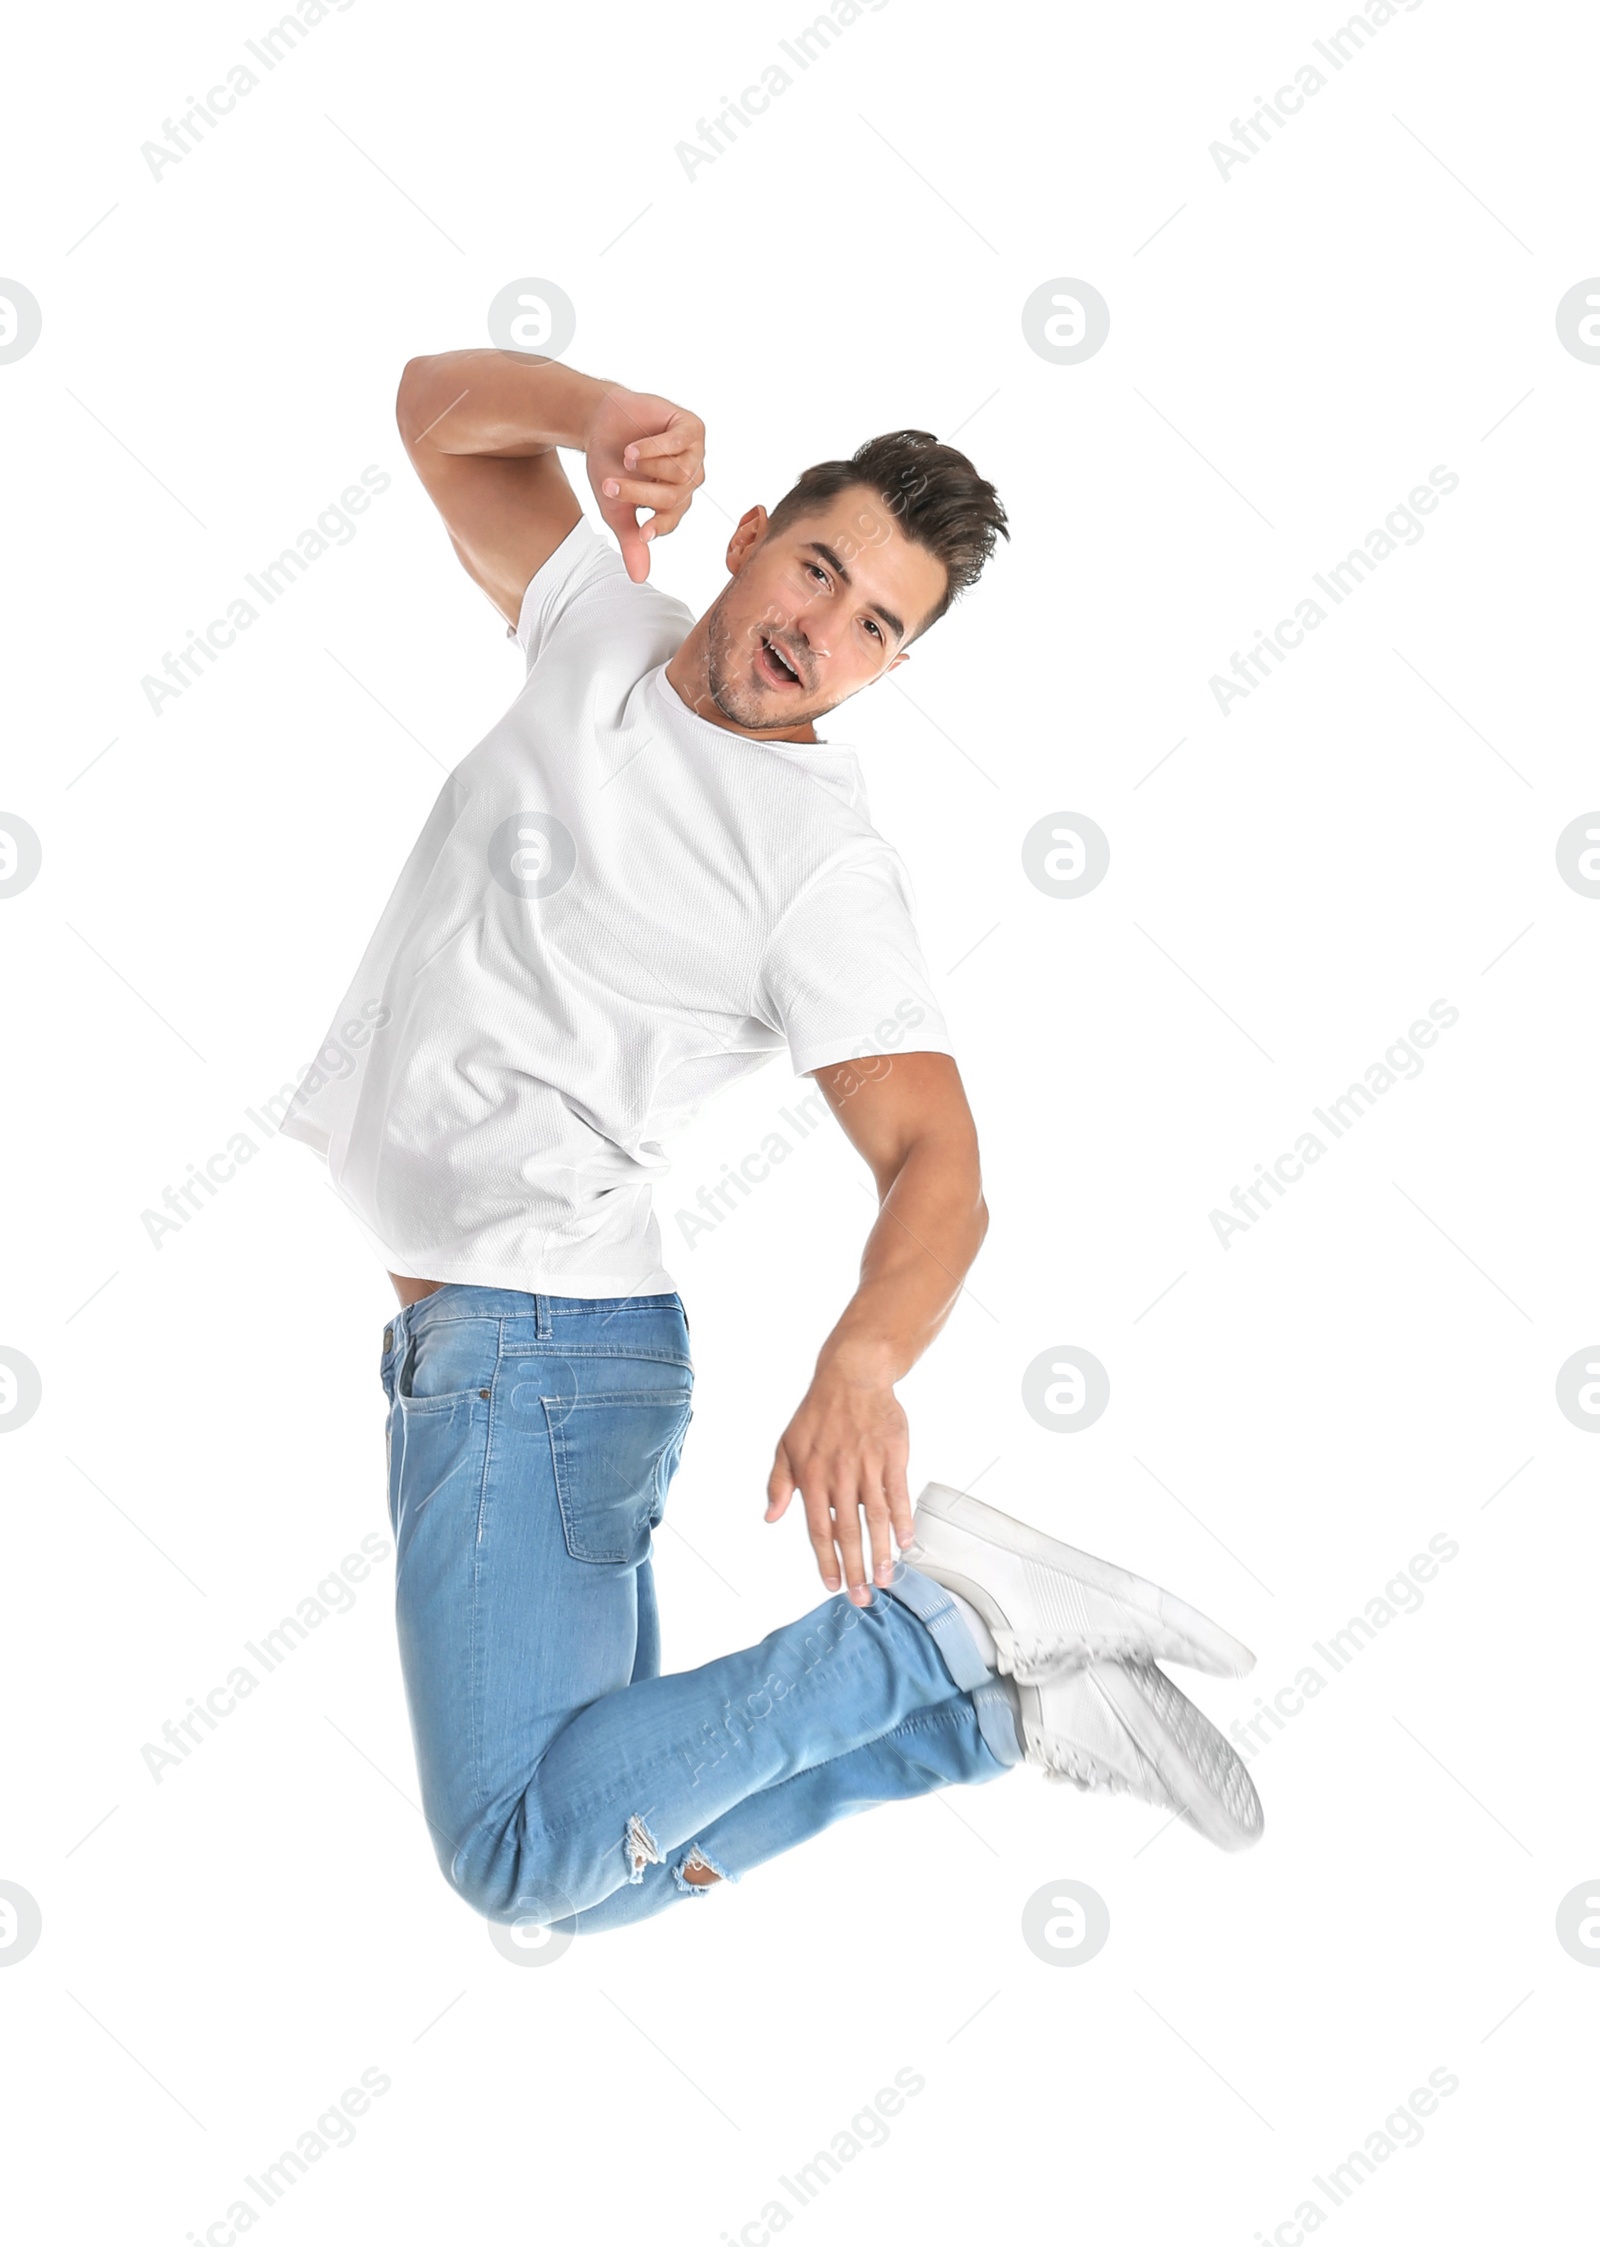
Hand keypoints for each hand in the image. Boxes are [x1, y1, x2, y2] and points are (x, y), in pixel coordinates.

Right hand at [583, 386, 705, 583]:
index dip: (657, 526)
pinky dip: (652, 448)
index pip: (672, 519)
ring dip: (645, 467)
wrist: (599, 423)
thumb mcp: (616, 508)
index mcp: (676, 500)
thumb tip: (640, 579)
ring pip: (679, 472)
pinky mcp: (691, 427)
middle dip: (639, 494)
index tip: (641, 531)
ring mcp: (694, 452)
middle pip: (674, 497)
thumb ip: (631, 540)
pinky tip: (633, 449)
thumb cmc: (610, 465)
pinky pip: (679, 443)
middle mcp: (690, 478)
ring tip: (626, 459)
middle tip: (610, 487)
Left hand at [765, 1359, 914, 1605]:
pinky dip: (904, 1521)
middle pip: (848, 1532)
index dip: (825, 1560)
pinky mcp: (892, 1456)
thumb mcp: (787, 1445)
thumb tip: (770, 1516)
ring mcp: (867, 1467)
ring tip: (886, 1578)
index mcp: (811, 1477)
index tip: (831, 1586)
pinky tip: (906, 1543)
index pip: (818, 1529)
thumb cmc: (818, 1413)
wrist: (852, 1377)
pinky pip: (899, 1494)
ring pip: (876, 1519)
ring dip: (882, 1553)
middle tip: (863, 1597)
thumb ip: (779, 1483)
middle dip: (855, 1569)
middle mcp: (839, 1476)